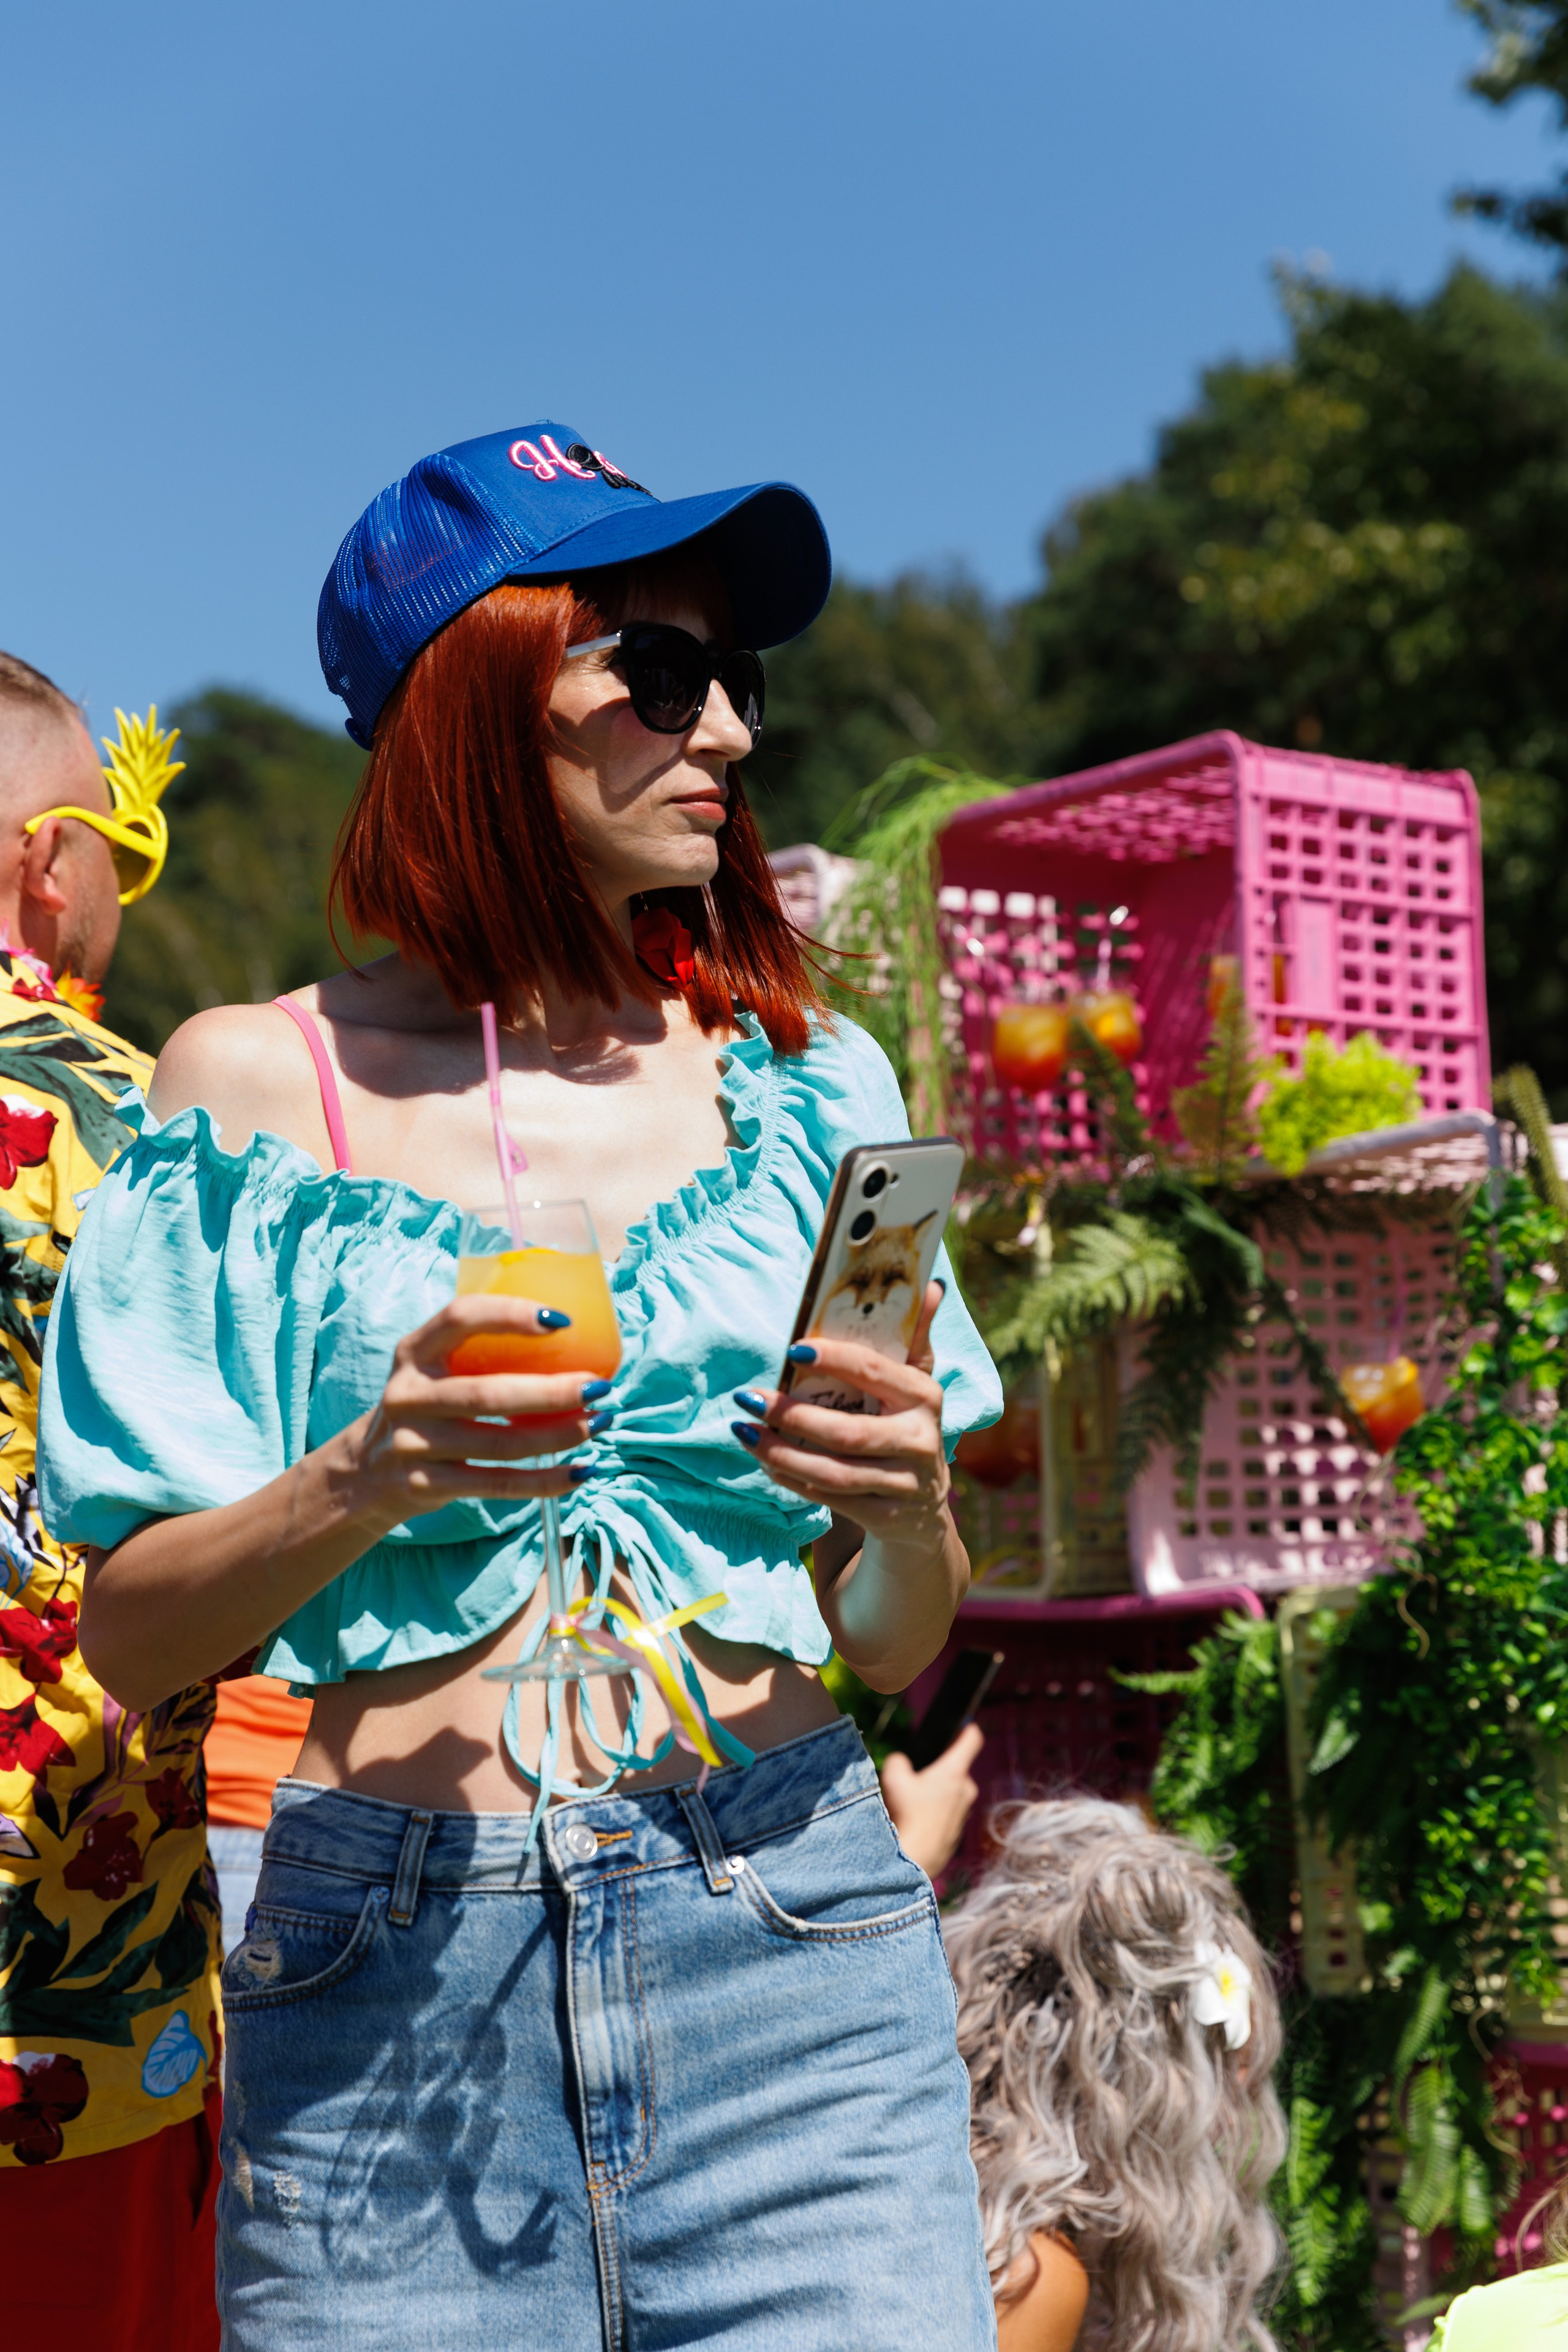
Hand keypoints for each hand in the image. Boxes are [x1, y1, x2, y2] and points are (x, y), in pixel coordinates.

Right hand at [341, 1293, 612, 1529]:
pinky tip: (582, 1471)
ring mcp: (414, 1444)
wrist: (366, 1470)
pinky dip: (545, 1481)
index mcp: (414, 1351)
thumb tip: (577, 1341)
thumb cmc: (427, 1405)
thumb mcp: (433, 1368)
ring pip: (498, 1445)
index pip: (461, 1318)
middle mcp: (408, 1395)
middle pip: (487, 1394)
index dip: (510, 1315)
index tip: (561, 1321)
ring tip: (601, 1424)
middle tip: (599, 1387)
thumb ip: (479, 1353)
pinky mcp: (426, 1485)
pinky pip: (496, 1484)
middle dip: (552, 1391)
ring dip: (559, 1435)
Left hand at [731, 1281, 948, 1546]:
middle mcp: (920, 1441)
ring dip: (780, 1453)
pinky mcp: (885, 1518)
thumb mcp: (915, 1384)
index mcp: (925, 1397)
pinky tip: (765, 1461)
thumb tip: (931, 1285)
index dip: (834, 1359)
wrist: (923, 1511)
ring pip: (833, 1472)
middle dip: (791, 1415)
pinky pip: (829, 1498)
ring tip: (742, 1431)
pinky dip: (792, 1480)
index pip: (875, 1372)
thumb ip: (916, 1336)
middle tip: (747, 1397)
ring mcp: (904, 1484)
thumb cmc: (904, 1428)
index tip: (792, 1347)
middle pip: (847, 1432)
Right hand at [880, 1721, 983, 1878]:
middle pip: (956, 1769)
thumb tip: (902, 1763)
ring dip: (935, 1793)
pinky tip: (915, 1822)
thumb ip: (898, 1761)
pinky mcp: (957, 1832)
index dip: (967, 1728)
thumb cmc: (906, 1816)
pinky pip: (946, 1813)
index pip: (972, 1740)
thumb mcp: (892, 1777)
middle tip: (915, 1778)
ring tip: (911, 1804)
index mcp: (955, 1772)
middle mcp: (966, 1790)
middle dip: (938, 1770)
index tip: (963, 1724)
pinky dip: (934, 1813)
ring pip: (950, 1793)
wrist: (913, 1861)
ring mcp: (964, 1813)